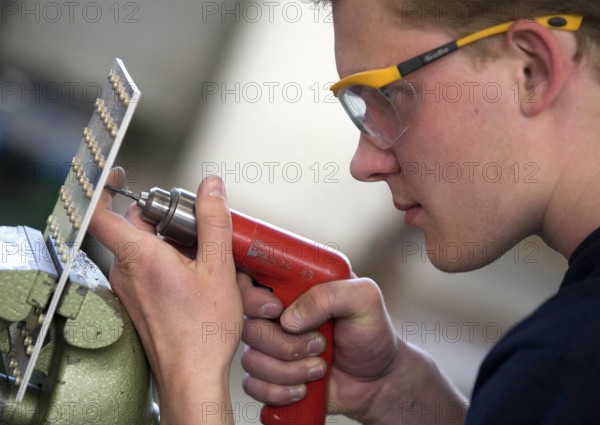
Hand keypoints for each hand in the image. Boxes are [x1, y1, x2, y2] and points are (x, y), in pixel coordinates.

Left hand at [89, 168, 242, 424]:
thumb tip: (211, 189)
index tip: (122, 176)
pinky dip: (169, 261)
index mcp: (140, 258)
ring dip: (171, 241)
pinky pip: (147, 268)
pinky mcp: (138, 301)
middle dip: (164, 217)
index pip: (102, 213)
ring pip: (144, 248)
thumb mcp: (219, 268)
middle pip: (134, 226)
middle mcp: (127, 272)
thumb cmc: (202, 332)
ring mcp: (130, 289)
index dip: (107, 189)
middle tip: (196, 222)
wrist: (193, 375)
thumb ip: (213, 222)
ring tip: (205, 255)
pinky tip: (198, 275)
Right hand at [240, 277, 466, 424]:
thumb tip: (288, 318)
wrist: (377, 380)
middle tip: (318, 345)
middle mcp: (274, 314)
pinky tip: (304, 389)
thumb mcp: (364, 300)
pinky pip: (253, 386)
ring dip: (288, 370)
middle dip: (283, 343)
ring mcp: (269, 346)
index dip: (250, 295)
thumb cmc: (371, 333)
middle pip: (247, 326)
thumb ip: (329, 294)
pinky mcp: (269, 377)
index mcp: (291, 285)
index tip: (275, 310)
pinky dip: (279, 391)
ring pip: (251, 359)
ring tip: (320, 367)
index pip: (248, 278)